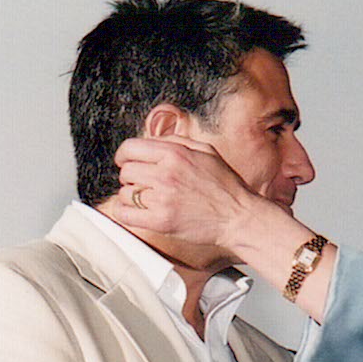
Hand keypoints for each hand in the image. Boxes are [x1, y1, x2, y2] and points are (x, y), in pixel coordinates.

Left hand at [111, 136, 253, 248]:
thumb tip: (152, 140)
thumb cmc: (225, 185)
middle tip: (141, 182)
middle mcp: (166, 174)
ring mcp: (162, 199)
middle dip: (131, 176)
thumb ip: (177, 141)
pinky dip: (123, 212)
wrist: (239, 216)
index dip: (124, 155)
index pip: (130, 148)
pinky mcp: (161, 221)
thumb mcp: (206, 151)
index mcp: (175, 154)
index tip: (125, 161)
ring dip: (131, 196)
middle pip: (126, 171)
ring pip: (124, 193)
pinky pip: (124, 214)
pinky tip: (133, 211)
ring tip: (146, 198)